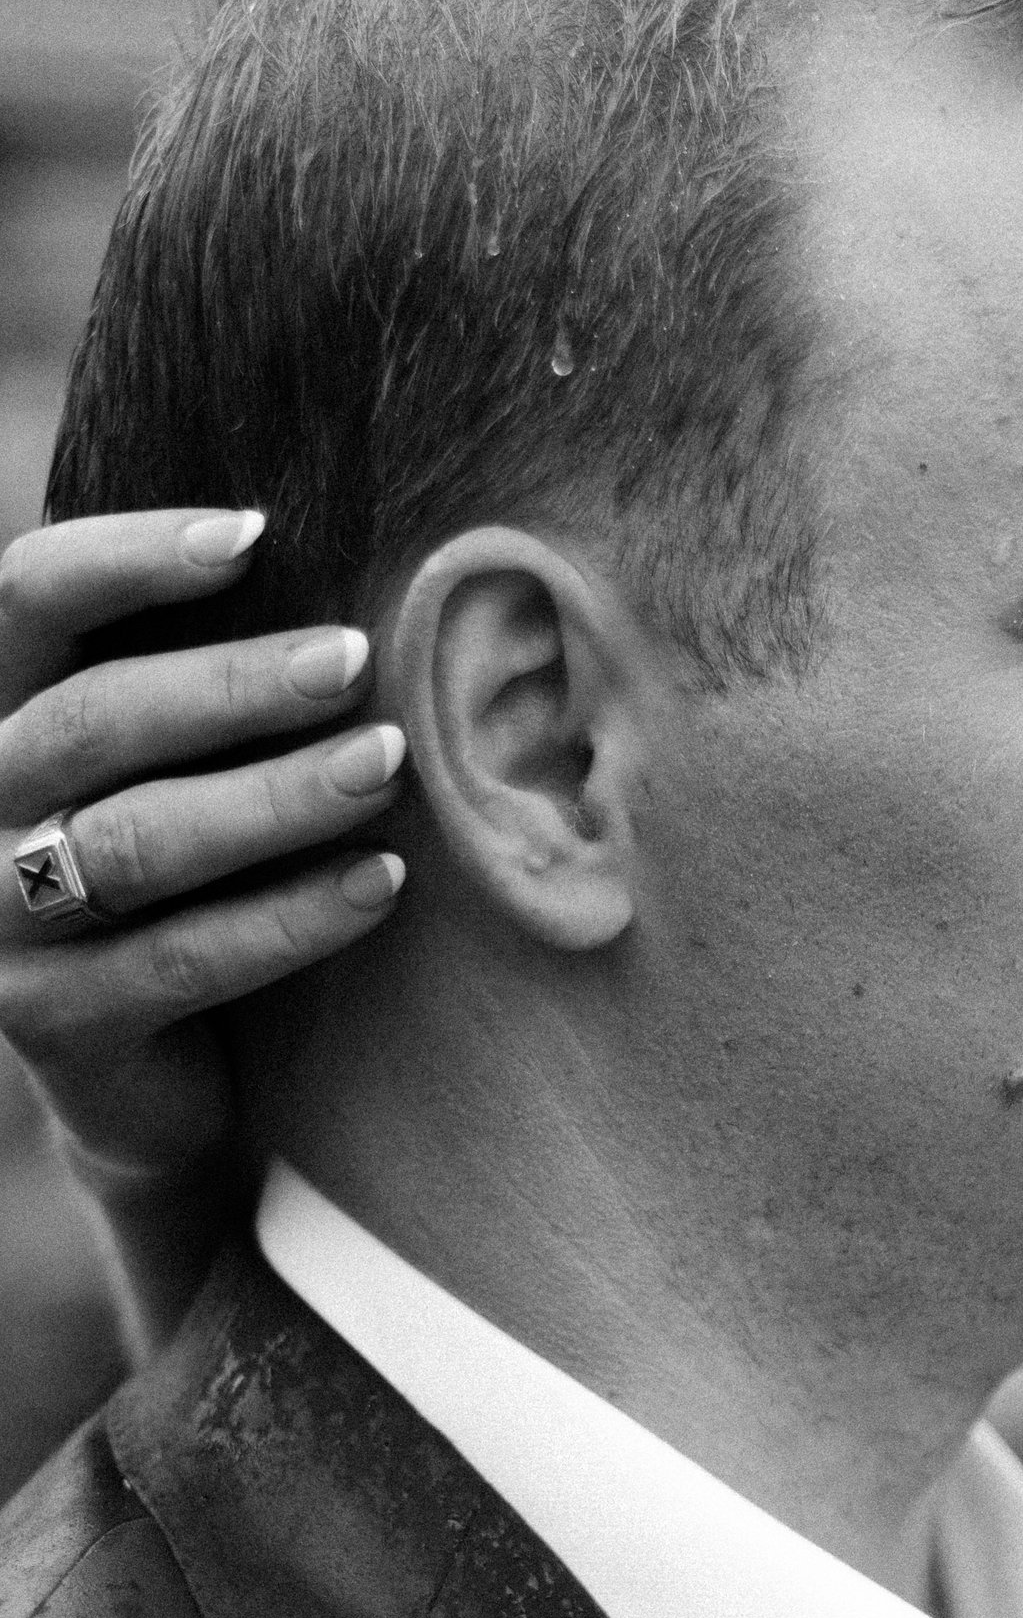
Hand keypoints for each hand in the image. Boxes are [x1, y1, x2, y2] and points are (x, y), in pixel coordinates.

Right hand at [0, 508, 407, 1188]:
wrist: (156, 1082)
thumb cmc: (190, 887)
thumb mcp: (178, 770)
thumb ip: (210, 684)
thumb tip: (339, 570)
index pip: (30, 598)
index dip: (131, 557)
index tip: (255, 535)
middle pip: (93, 720)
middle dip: (232, 685)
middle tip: (355, 658)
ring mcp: (1, 923)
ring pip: (137, 842)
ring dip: (274, 796)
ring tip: (389, 762)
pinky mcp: (56, 1024)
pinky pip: (180, 960)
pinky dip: (290, 918)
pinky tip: (382, 882)